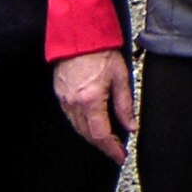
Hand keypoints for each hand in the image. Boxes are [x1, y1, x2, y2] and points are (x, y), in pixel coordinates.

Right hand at [53, 49, 134, 163]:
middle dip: (103, 146)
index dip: (111, 149)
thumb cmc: (100, 51)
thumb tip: (131, 126)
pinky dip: (82, 125)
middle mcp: (74, 103)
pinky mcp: (60, 94)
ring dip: (92, 137)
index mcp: (91, 100)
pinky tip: (92, 124)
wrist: (79, 35)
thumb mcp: (120, 77)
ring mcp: (64, 99)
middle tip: (116, 150)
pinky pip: (71, 117)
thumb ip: (125, 105)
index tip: (120, 156)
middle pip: (88, 135)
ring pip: (78, 128)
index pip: (101, 135)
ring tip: (108, 140)